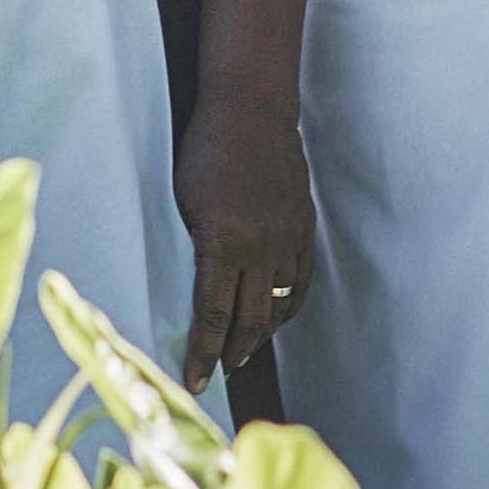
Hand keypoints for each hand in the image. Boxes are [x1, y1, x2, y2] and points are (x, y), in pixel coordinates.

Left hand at [174, 94, 313, 389]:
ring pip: (278, 305)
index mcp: (223, 240)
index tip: (194, 380)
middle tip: (218, 372)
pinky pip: (300, 281)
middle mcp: (260, 245)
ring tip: (242, 351)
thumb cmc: (204, 149)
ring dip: (260, 334)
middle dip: (232, 353)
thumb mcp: (183, 201)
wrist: (251, 108)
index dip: (202, 354)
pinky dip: (286, 306)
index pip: (212, 315)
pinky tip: (273, 318)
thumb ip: (195, 249)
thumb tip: (196, 294)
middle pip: (249, 320)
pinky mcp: (304, 227)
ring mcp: (288, 237)